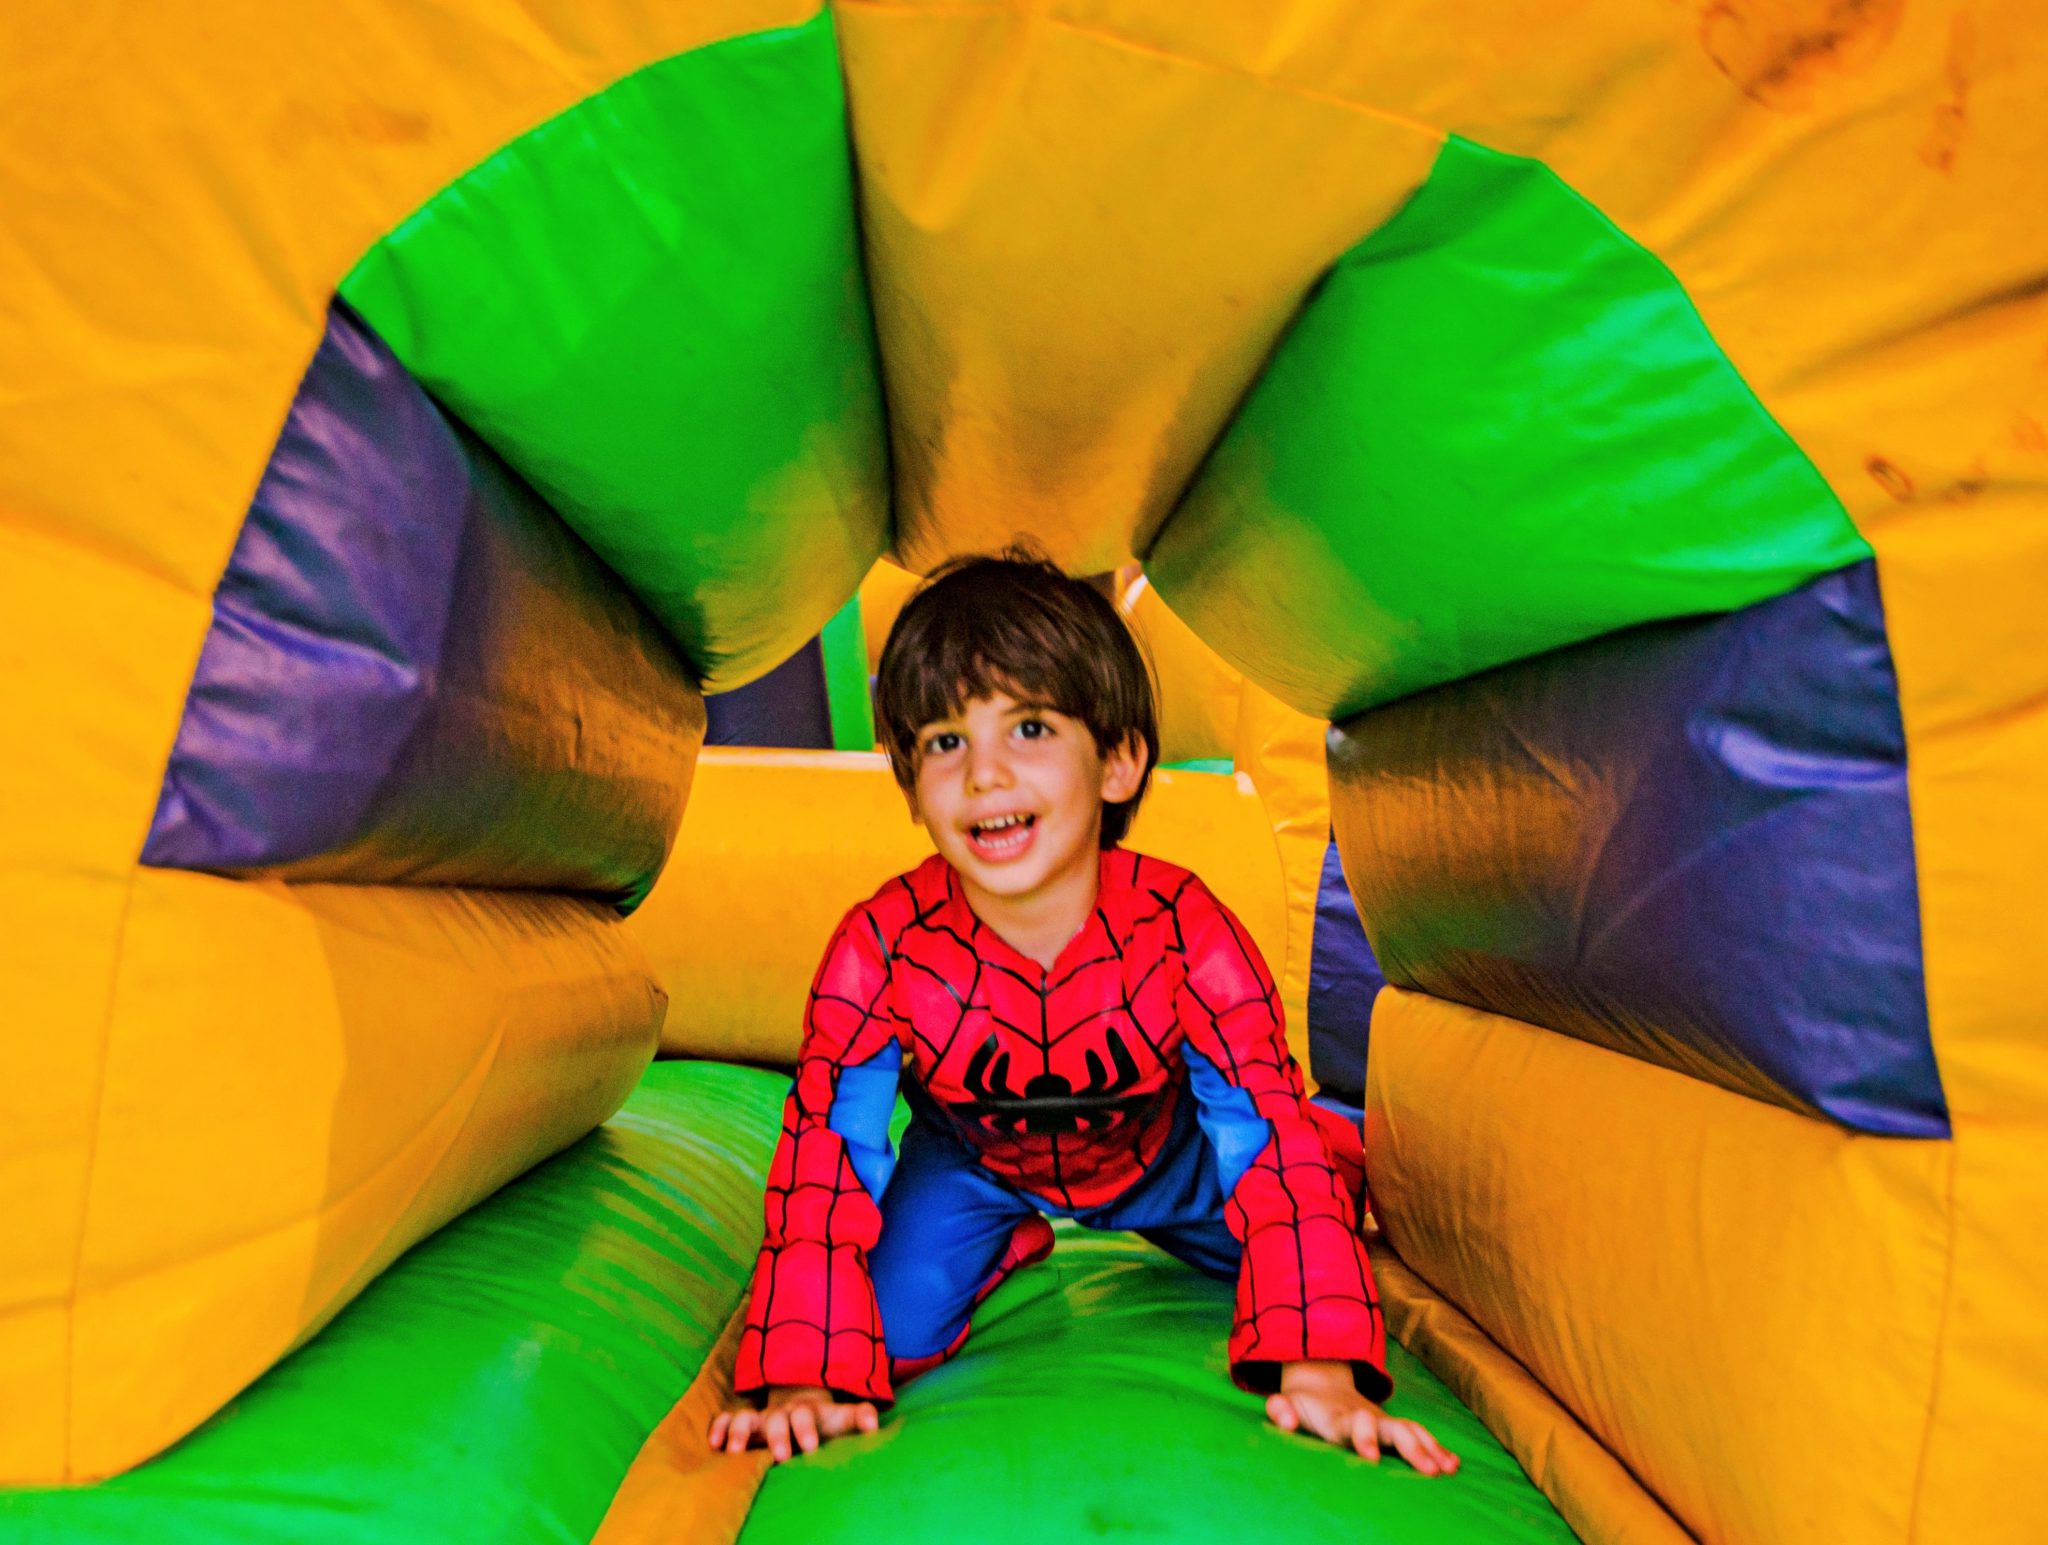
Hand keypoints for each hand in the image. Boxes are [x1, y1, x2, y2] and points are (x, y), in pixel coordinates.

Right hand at [708, 1385, 879, 1463]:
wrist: (797, 1401)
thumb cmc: (821, 1419)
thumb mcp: (839, 1416)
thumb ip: (857, 1416)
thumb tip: (875, 1423)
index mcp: (805, 1411)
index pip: (806, 1415)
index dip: (807, 1429)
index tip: (812, 1447)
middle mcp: (780, 1413)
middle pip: (777, 1420)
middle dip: (778, 1436)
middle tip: (781, 1456)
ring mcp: (759, 1417)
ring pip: (746, 1418)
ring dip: (741, 1433)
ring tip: (735, 1452)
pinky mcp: (741, 1423)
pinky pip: (725, 1420)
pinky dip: (719, 1428)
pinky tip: (714, 1445)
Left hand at [1266, 1360, 1459, 1475]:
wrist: (1322, 1381)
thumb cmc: (1303, 1404)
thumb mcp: (1287, 1403)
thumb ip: (1282, 1410)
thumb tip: (1284, 1418)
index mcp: (1340, 1417)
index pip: (1353, 1426)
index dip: (1363, 1437)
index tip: (1370, 1456)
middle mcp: (1367, 1418)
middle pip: (1392, 1430)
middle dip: (1410, 1448)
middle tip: (1428, 1470)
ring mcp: (1384, 1421)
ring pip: (1412, 1431)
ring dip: (1430, 1449)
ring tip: (1448, 1469)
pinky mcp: (1395, 1427)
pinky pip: (1420, 1435)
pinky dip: (1437, 1448)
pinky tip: (1454, 1464)